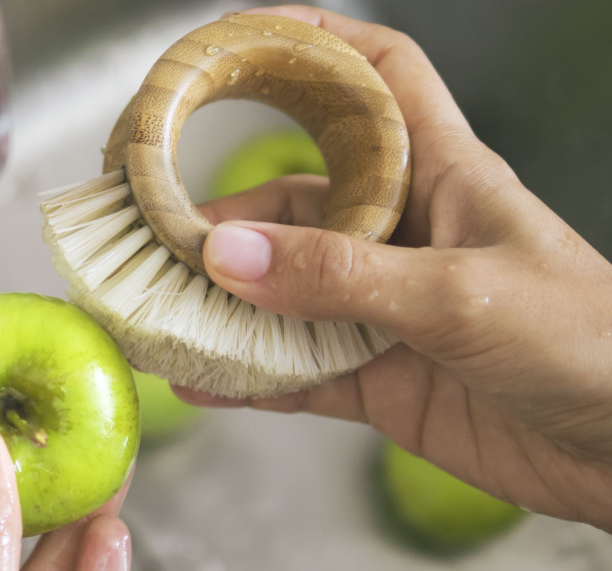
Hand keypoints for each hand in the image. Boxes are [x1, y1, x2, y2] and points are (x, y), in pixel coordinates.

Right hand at [180, 6, 611, 531]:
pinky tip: (199, 380)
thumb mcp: (460, 293)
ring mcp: (384, 309)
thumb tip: (226, 259)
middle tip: (154, 235)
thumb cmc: (587, 341)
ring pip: (281, 292)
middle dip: (223, 216)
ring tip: (158, 309)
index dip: (316, 45)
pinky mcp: (379, 377)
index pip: (380, 78)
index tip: (241, 38)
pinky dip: (245, 377)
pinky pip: (294, 371)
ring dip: (221, 304)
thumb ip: (340, 277)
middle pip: (295, 203)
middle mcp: (403, 235)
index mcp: (443, 176)